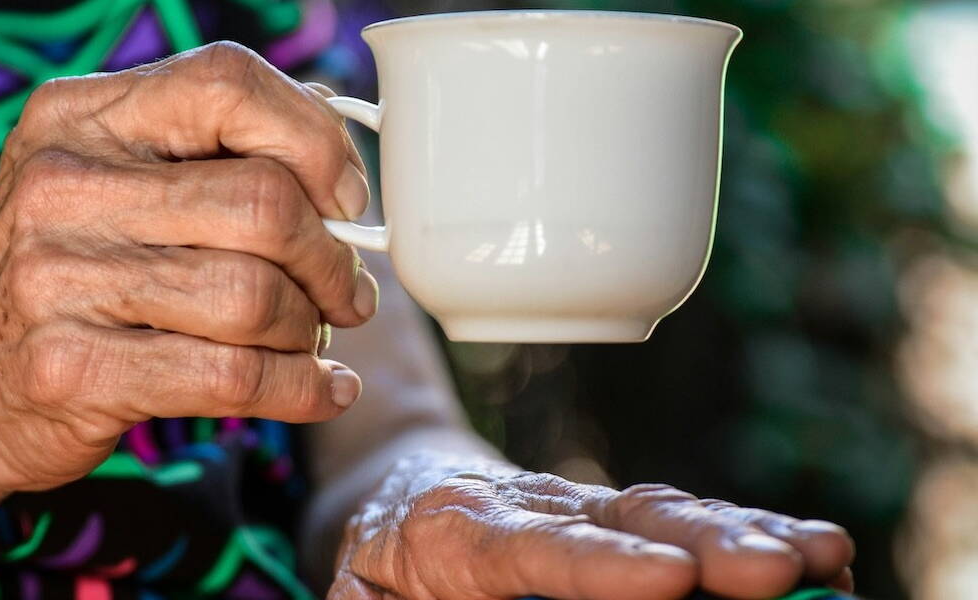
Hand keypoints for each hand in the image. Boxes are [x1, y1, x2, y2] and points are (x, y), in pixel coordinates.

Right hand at [0, 42, 376, 495]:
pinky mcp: (75, 370)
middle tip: (345, 292)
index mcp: (77, 117)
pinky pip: (233, 376)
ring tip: (315, 339)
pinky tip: (323, 389)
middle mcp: (62, 185)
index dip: (314, 138)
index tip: (344, 197)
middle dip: (330, 258)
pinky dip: (303, 389)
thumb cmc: (53, 279)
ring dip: (311, 327)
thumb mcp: (95, 185)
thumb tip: (332, 149)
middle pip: (263, 201)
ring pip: (255, 295)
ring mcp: (60, 279)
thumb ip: (196, 155)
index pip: (227, 82)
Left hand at [330, 461, 853, 599]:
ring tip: (819, 556)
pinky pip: (686, 519)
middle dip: (705, 546)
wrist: (401, 483)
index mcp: (461, 528)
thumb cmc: (380, 557)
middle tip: (777, 572)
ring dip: (746, 534)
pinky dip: (749, 531)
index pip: (536, 547)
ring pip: (669, 511)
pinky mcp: (618, 518)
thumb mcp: (361, 591)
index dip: (603, 564)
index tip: (667, 579)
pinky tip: (812, 549)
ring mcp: (584, 507)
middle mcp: (536, 507)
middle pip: (624, 521)